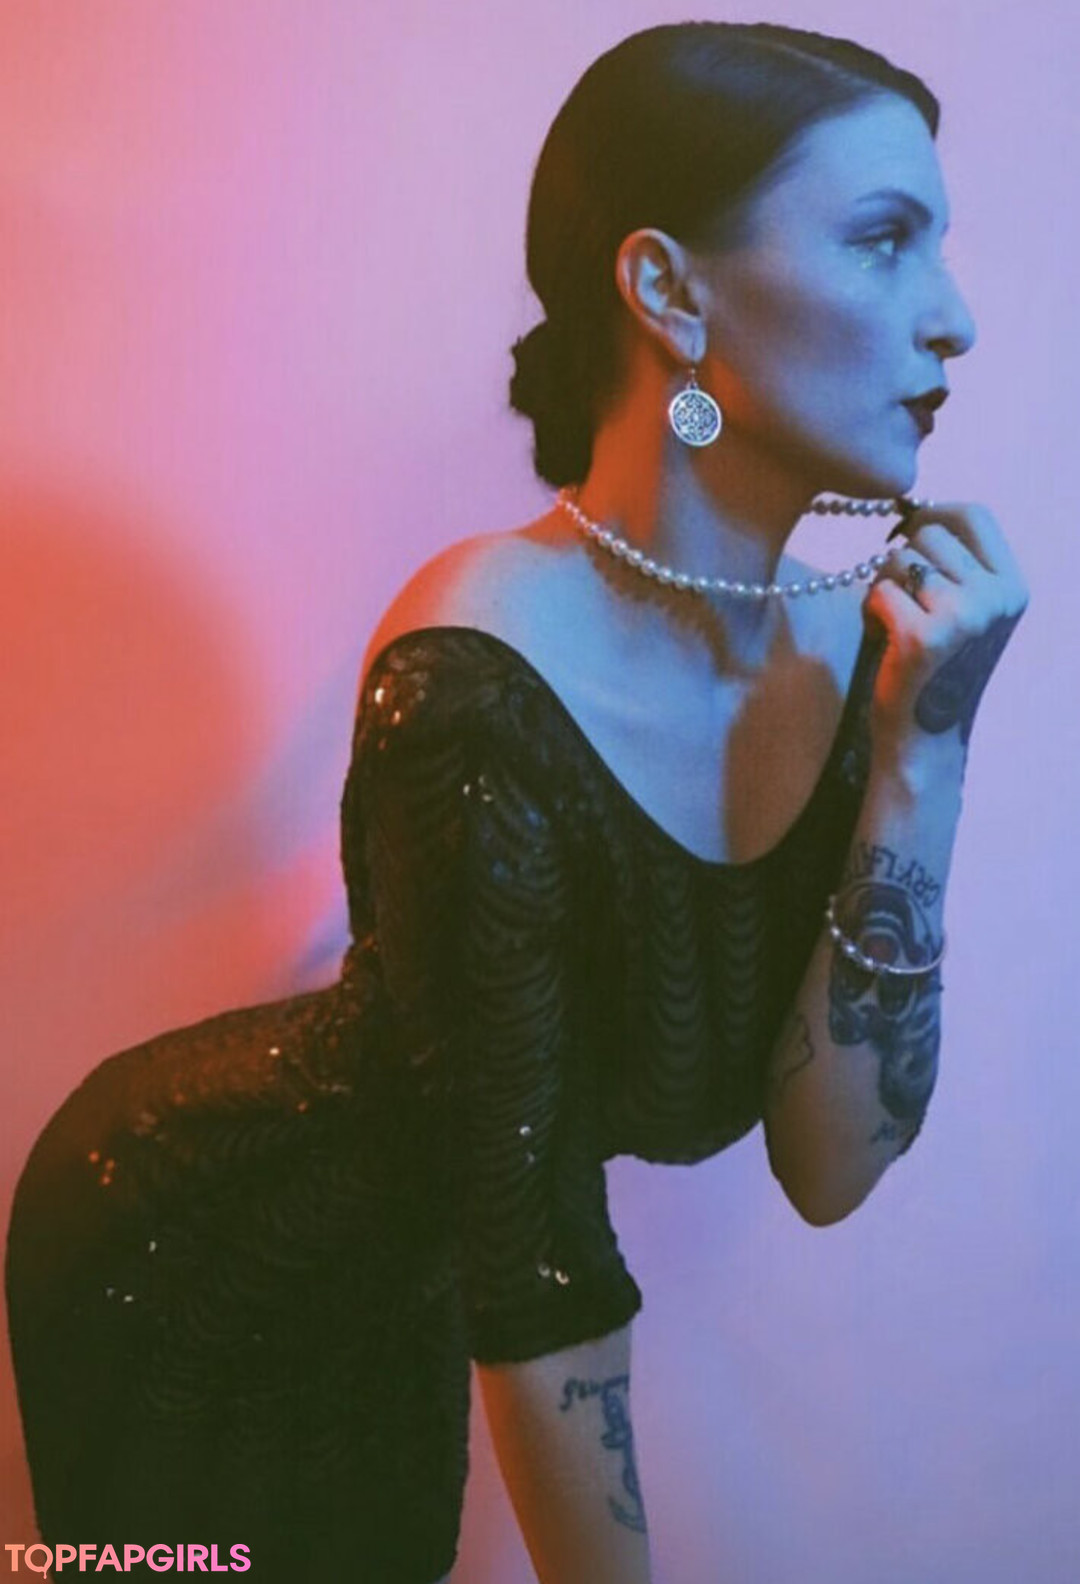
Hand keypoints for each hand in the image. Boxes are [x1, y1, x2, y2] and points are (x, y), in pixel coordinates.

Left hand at [860, 501, 1029, 751]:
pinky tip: (883, 639)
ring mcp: (962, 617)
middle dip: (904, 560)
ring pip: (899, 558)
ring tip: (896, 624)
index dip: (934, 514)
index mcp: (1012, 587)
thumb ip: (955, 562)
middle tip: (906, 604)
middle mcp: (996, 598)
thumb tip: (913, 506)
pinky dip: (869, 611)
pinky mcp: (922, 638)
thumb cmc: (934, 666)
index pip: (974, 513)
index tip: (912, 537)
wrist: (924, 737)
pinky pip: (878, 590)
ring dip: (885, 586)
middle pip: (930, 533)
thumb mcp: (964, 608)